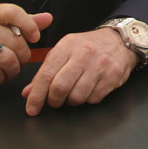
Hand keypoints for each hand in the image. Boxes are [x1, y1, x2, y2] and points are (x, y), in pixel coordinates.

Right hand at [0, 5, 51, 95]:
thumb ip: (23, 24)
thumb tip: (48, 18)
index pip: (13, 12)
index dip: (29, 25)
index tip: (34, 38)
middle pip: (14, 40)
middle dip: (23, 56)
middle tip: (19, 63)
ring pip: (7, 58)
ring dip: (13, 70)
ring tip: (9, 71)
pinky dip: (0, 78)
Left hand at [20, 28, 137, 115]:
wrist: (119, 40)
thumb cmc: (88, 47)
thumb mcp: (64, 51)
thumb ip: (46, 72)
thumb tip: (28, 93)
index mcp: (67, 46)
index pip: (46, 75)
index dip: (36, 96)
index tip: (32, 108)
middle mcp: (84, 54)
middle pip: (60, 88)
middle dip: (54, 101)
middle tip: (55, 101)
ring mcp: (100, 65)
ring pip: (77, 97)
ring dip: (71, 101)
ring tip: (74, 92)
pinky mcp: (113, 75)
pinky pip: (93, 99)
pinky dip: (88, 99)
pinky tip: (89, 89)